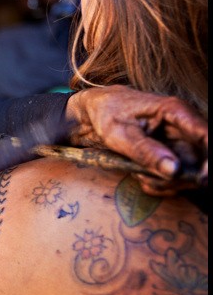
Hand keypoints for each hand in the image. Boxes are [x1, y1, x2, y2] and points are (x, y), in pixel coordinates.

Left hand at [65, 85, 207, 195]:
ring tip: (136, 172)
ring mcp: (178, 143)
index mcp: (175, 111)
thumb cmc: (106, 113)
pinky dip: (157, 183)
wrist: (93, 113)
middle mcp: (183, 128)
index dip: (209, 161)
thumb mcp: (120, 133)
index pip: (207, 136)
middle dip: (177, 177)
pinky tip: (139, 175)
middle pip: (200, 161)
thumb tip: (174, 170)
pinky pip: (174, 179)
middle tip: (147, 177)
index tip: (202, 179)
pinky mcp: (171, 156)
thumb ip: (146, 151)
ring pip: (187, 174)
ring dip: (163, 182)